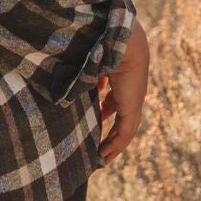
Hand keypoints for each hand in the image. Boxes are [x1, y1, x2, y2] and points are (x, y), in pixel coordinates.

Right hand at [98, 18, 148, 163]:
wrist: (121, 42)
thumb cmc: (101, 46)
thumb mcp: (89, 65)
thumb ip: (84, 77)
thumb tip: (67, 89)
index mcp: (121, 79)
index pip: (115, 100)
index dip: (105, 110)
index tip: (96, 117)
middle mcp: (130, 92)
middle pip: (122, 118)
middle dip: (111, 132)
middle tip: (99, 146)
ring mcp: (133, 101)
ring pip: (125, 130)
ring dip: (113, 144)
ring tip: (101, 157)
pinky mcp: (132, 108)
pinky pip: (124, 133)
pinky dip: (114, 145)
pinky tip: (103, 155)